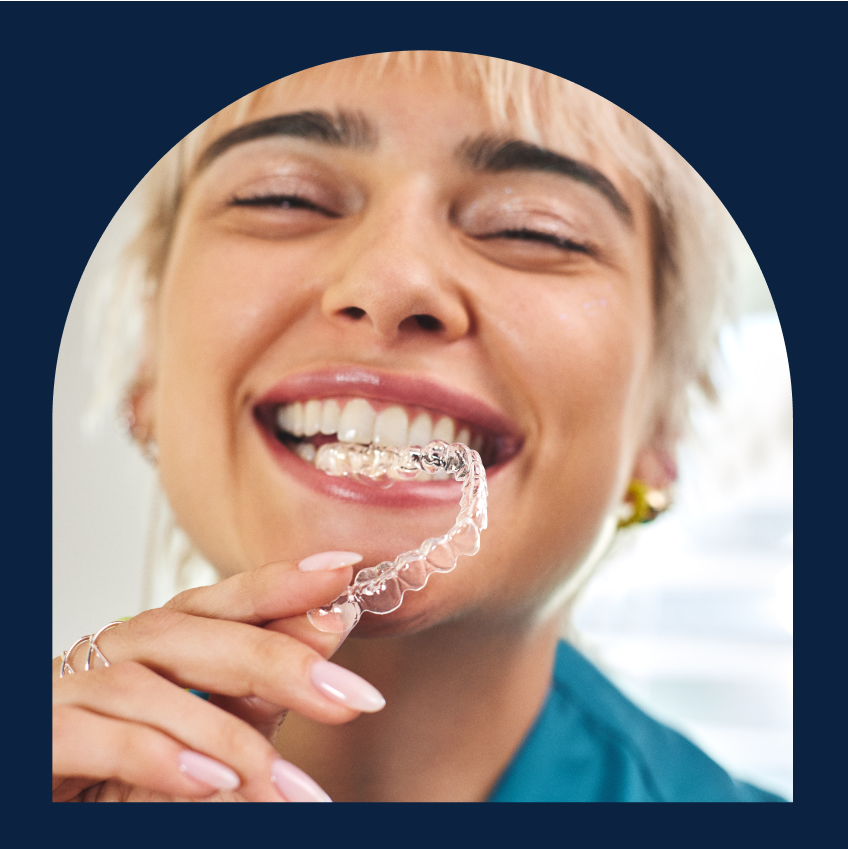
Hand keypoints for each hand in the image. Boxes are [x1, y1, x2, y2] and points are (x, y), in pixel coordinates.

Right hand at [52, 551, 382, 801]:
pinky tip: (212, 785)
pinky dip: (158, 757)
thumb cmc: (131, 768)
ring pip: (144, 684)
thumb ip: (262, 688)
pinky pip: (95, 735)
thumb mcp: (214, 733)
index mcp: (161, 641)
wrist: (58, 801)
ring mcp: (69, 688)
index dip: (279, 580)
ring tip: (283, 782)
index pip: (222, 599)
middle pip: (190, 632)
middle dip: (275, 660)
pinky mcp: (40, 735)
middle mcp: (114, 651)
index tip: (341, 569)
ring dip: (224, 735)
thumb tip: (330, 624)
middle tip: (348, 696)